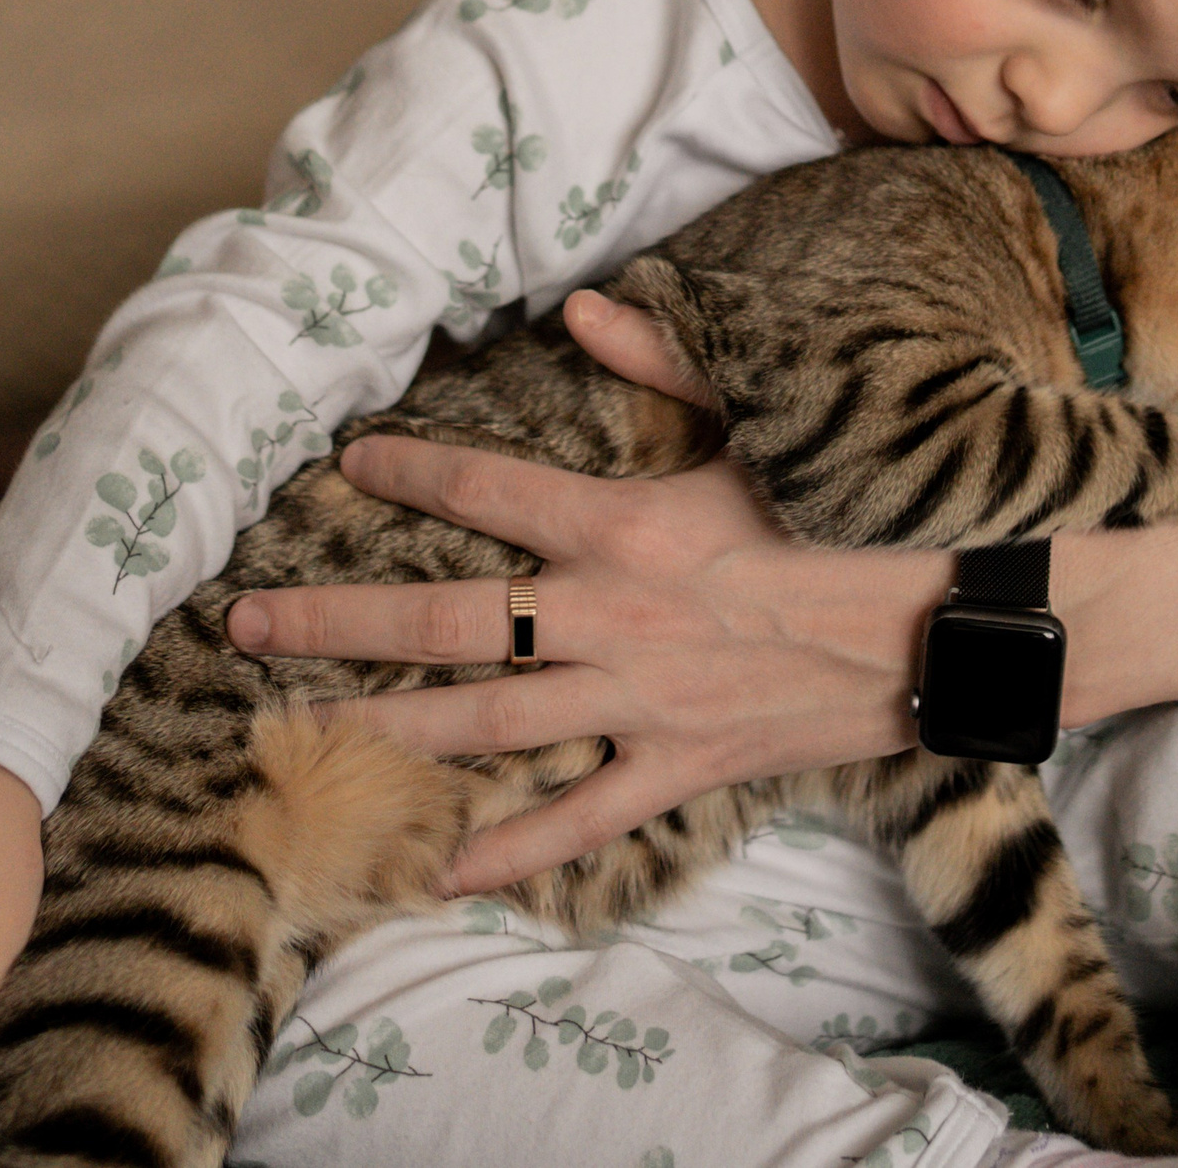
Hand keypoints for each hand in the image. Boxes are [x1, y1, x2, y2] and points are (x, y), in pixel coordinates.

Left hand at [225, 290, 943, 895]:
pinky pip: (578, 820)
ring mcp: (637, 703)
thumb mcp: (756, 422)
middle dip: (333, 621)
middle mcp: (609, 618)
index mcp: (624, 525)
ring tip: (297, 728)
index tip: (342, 467)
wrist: (937, 624)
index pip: (485, 493)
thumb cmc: (847, 513)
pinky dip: (511, 852)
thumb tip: (581, 305)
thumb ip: (660, 364)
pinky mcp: (677, 769)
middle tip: (241, 622)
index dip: (405, 474)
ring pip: (483, 725)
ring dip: (383, 728)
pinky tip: (438, 872)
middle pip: (443, 624)